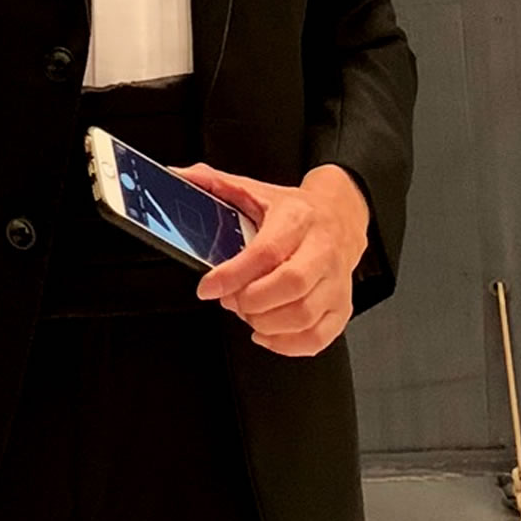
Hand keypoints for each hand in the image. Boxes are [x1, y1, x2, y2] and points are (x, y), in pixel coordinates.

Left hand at [176, 162, 370, 356]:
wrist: (340, 216)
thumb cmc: (293, 211)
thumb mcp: (255, 190)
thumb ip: (214, 184)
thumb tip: (178, 176)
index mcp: (297, 219)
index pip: (266, 251)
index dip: (233, 274)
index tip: (207, 287)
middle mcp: (322, 250)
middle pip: (291, 286)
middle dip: (251, 302)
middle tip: (230, 300)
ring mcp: (336, 281)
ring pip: (304, 316)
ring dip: (265, 323)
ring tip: (247, 312)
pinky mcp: (342, 306)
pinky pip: (318, 337)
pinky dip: (287, 344)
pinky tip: (266, 332)